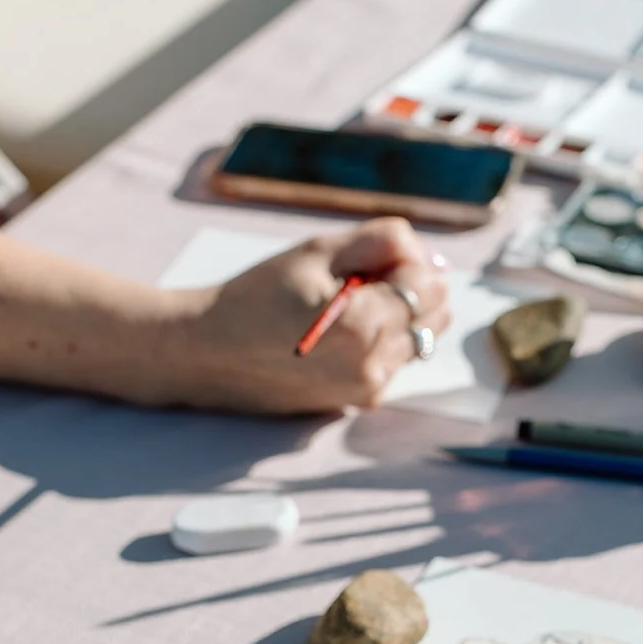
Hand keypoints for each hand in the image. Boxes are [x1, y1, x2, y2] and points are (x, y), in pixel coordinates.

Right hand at [159, 217, 449, 413]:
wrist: (208, 354)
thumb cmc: (256, 297)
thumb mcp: (317, 251)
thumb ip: (381, 241)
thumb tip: (427, 255)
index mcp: (365, 324)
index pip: (430, 285)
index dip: (408, 262)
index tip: (370, 260)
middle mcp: (373, 364)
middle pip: (434, 316)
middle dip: (410, 290)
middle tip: (360, 280)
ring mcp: (366, 389)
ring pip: (418, 340)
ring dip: (397, 318)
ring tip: (343, 309)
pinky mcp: (356, 402)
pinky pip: (393, 363)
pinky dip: (380, 343)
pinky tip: (336, 337)